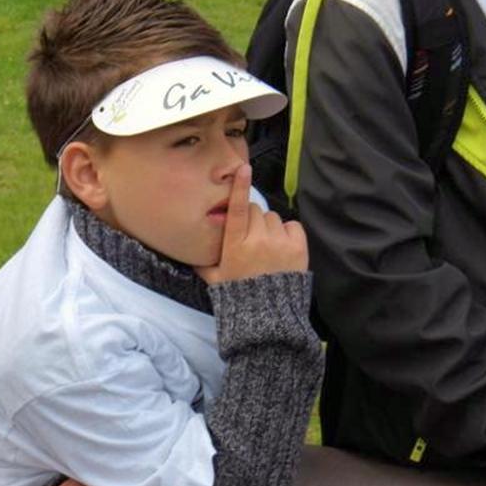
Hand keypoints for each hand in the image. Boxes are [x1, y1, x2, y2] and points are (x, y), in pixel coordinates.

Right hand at [196, 164, 307, 283]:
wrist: (268, 316)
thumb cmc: (238, 295)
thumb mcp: (214, 279)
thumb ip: (201, 262)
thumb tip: (187, 251)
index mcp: (235, 244)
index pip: (237, 208)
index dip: (240, 186)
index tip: (243, 168)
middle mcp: (257, 239)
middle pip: (255, 210)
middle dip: (252, 220)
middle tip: (251, 239)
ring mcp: (279, 242)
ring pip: (273, 218)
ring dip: (269, 228)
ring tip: (267, 248)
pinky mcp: (298, 247)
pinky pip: (293, 225)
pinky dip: (288, 233)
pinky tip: (282, 247)